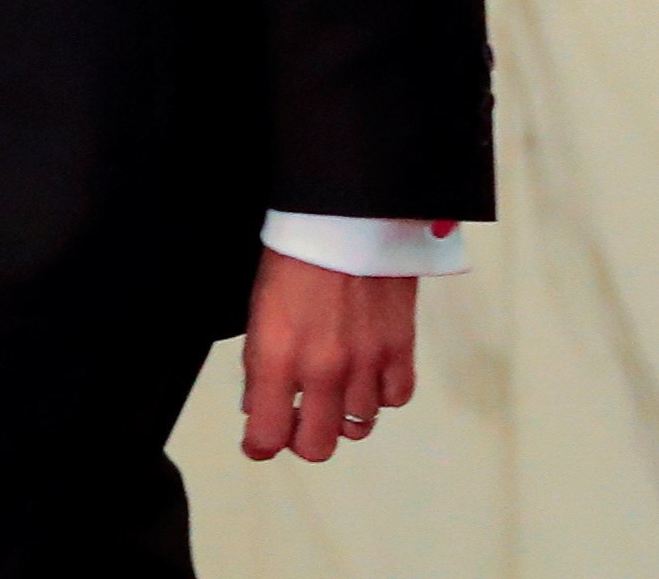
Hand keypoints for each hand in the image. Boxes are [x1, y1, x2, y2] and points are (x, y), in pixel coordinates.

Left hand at [240, 255, 415, 461]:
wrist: (350, 211)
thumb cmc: (298, 251)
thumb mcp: (258, 307)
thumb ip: (259, 363)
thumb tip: (259, 406)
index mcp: (277, 357)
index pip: (267, 436)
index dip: (260, 445)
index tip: (260, 440)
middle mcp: (322, 370)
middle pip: (317, 446)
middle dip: (303, 440)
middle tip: (298, 419)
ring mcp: (365, 363)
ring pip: (358, 426)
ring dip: (343, 414)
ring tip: (335, 389)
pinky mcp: (400, 349)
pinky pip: (394, 399)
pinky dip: (381, 394)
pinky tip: (368, 373)